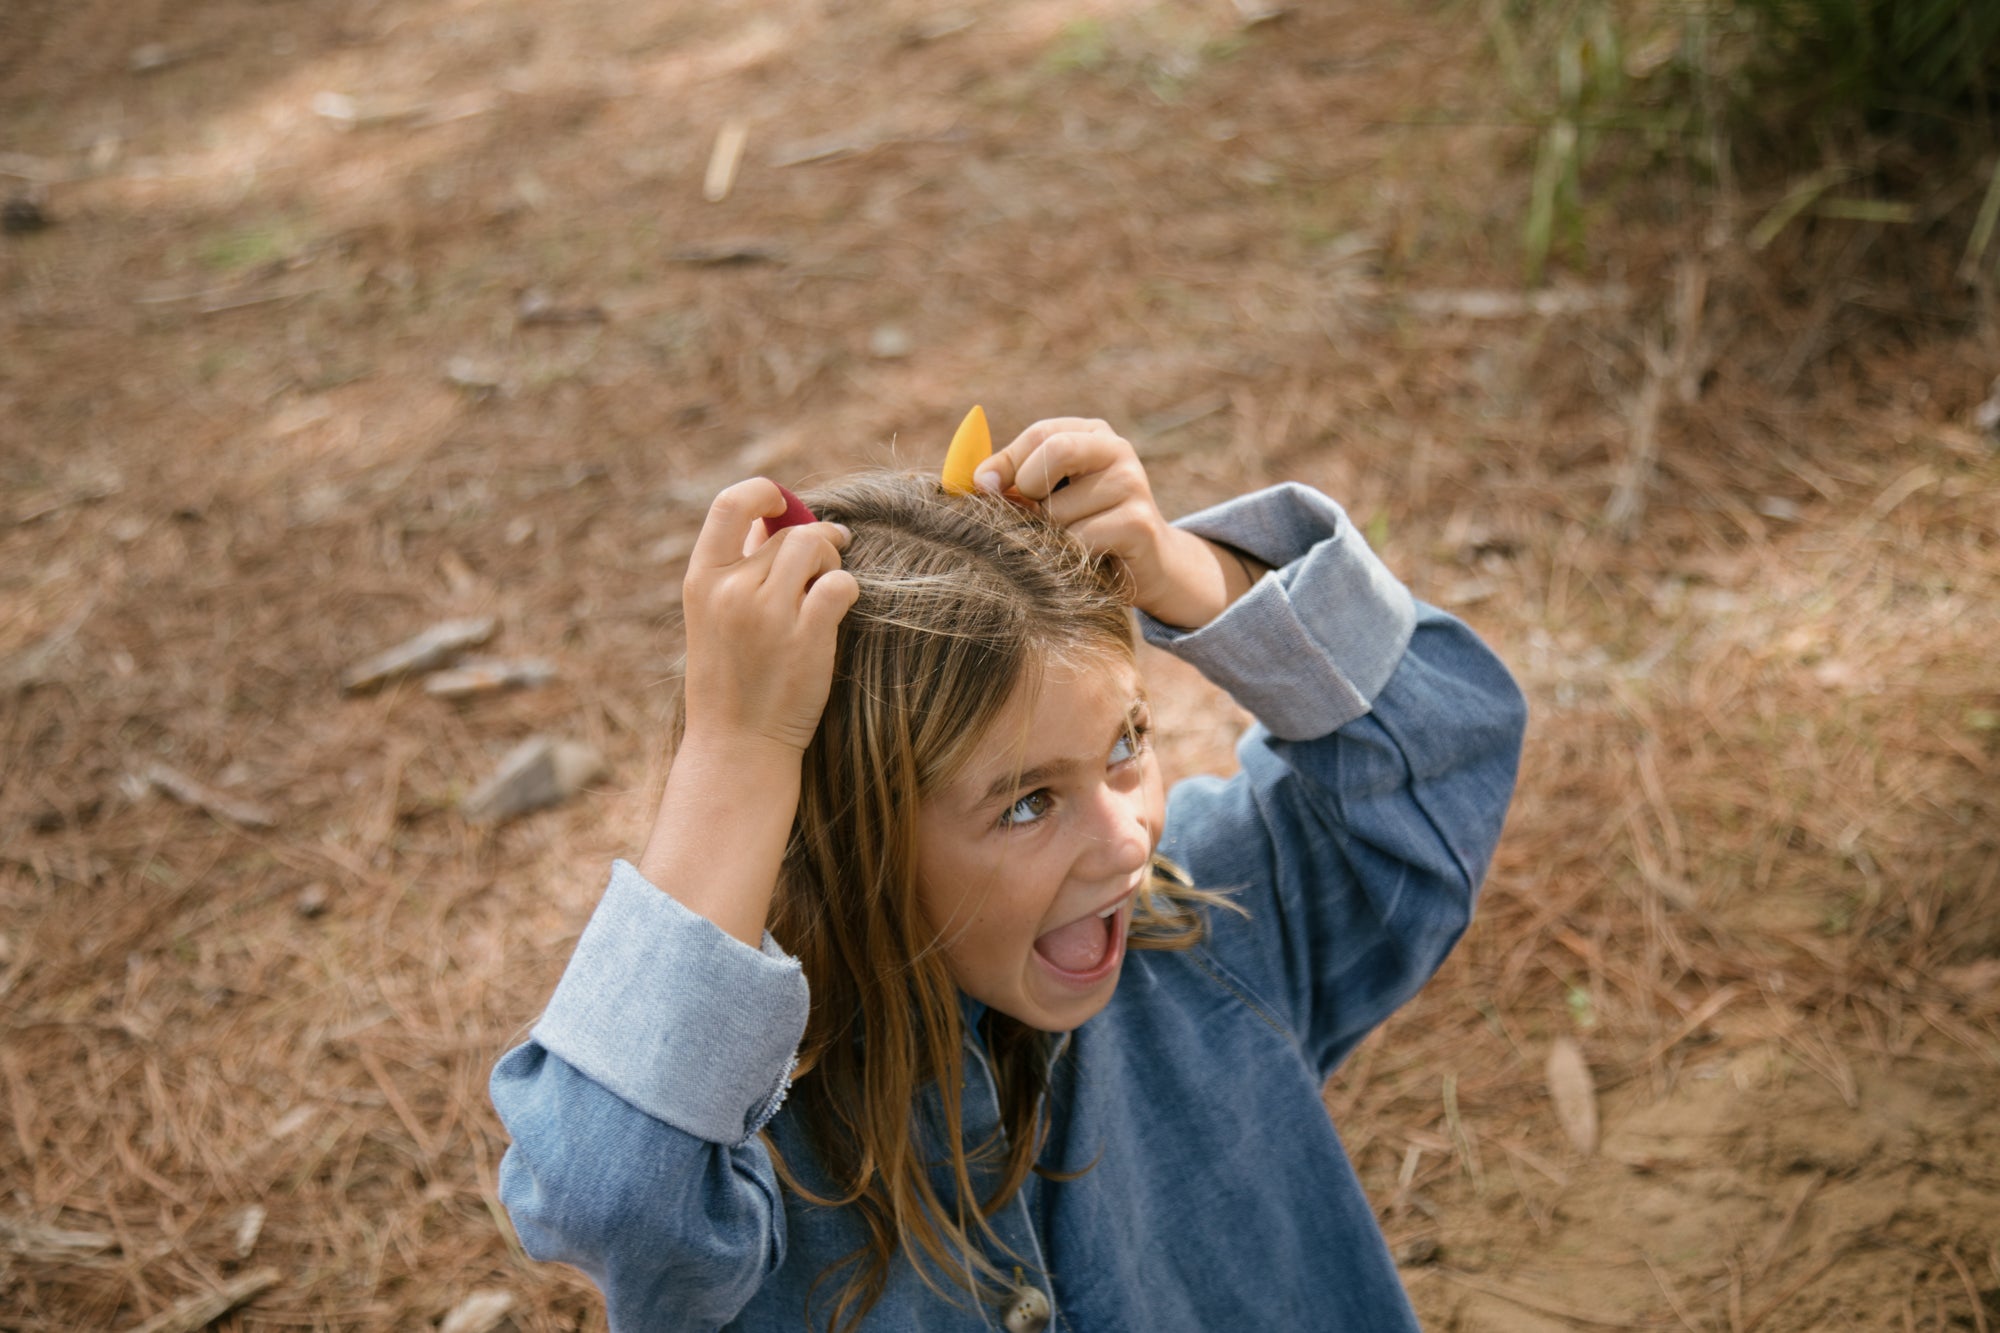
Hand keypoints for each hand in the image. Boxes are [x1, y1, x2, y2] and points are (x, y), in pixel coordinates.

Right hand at [681, 478, 859, 756]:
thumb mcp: (715, 617)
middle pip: (789, 533)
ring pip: (816, 547)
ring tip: (829, 586)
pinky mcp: (806, 638)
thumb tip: (770, 519)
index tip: (783, 506)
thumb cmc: (732, 680)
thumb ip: (737, 567)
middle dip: (816, 542)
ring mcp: (768, 614)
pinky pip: (841, 584)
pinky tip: (840, 608)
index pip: (729, 504)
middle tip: (826, 563)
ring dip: (832, 560)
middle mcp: (731, 590)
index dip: (763, 492)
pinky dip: (848, 589)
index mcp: (701, 580)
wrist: (737, 746)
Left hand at [975, 418, 1261, 628]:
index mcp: (1091, 434)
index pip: (1039, 435)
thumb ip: (1011, 481)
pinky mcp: (1139, 523)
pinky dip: (1070, 555)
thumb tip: (972, 481)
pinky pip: (1079, 539)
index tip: (983, 489)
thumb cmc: (1084, 527)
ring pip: (1059, 509)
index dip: (1005, 463)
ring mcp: (1132, 484)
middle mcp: (1116, 450)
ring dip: (1050, 535)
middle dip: (1030, 488)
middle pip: (1055, 451)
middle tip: (1033, 515)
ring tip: (1068, 543)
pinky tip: (1086, 558)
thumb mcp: (1047, 496)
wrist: (1147, 565)